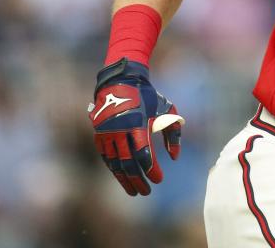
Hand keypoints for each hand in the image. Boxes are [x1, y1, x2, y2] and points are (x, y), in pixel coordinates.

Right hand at [88, 58, 183, 195]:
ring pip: (115, 163)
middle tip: (147, 192)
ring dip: (125, 179)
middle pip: (129, 163)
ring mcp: (108, 133)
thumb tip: (174, 157)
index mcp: (138, 124)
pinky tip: (122, 177)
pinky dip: (114, 169)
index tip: (159, 179)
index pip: (144, 154)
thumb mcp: (167, 109)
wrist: (121, 82)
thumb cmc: (148, 97)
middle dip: (138, 180)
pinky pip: (107, 157)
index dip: (151, 170)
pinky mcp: (100, 135)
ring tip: (134, 191)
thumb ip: (173, 133)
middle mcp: (120, 131)